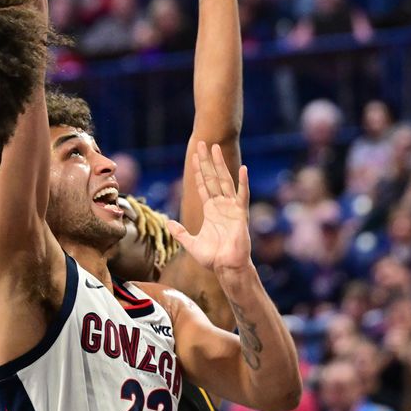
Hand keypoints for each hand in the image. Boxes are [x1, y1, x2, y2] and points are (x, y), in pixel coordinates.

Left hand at [167, 142, 251, 273]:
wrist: (226, 267)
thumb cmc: (212, 258)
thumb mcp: (190, 243)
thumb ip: (179, 232)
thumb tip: (167, 222)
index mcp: (210, 210)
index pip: (203, 185)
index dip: (199, 170)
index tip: (195, 156)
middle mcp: (220, 205)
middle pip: (212, 177)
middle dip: (207, 161)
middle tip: (203, 143)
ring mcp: (231, 208)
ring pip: (224, 180)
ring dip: (220, 164)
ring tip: (215, 148)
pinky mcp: (240, 214)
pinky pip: (242, 195)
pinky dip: (243, 182)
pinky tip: (243, 169)